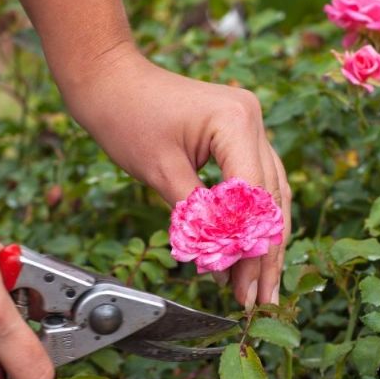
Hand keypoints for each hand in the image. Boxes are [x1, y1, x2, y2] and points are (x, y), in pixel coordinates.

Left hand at [60, 44, 291, 307]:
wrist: (110, 78)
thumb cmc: (126, 116)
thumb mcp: (160, 172)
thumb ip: (195, 217)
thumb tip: (220, 262)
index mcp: (236, 122)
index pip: (253, 196)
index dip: (248, 246)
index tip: (241, 286)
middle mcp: (252, 119)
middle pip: (269, 199)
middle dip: (262, 253)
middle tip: (257, 299)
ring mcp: (249, 124)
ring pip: (270, 193)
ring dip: (263, 241)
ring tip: (260, 287)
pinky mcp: (238, 132)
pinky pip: (255, 181)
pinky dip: (251, 217)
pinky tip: (250, 251)